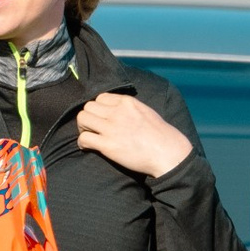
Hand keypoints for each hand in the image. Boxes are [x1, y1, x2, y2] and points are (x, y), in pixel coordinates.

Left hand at [75, 91, 193, 181]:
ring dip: (83, 128)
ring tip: (90, 136)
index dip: (98, 108)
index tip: (101, 118)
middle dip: (88, 117)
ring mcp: (112, 128)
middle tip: (93, 128)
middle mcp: (117, 112)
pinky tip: (89, 147)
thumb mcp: (146, 112)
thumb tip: (117, 111)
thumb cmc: (160, 135)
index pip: (101, 97)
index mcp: (127, 102)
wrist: (168, 153)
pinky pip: (84, 138)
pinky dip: (83, 143)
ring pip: (82, 119)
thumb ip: (130, 109)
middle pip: (88, 106)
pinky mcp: (108, 145)